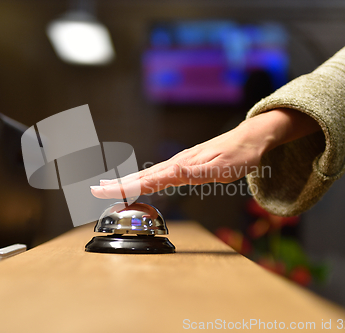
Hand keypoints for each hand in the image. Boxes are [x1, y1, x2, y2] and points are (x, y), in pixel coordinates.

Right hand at [90, 109, 319, 198]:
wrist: (250, 138)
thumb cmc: (240, 155)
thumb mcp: (223, 166)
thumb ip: (196, 172)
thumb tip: (171, 171)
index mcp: (181, 166)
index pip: (147, 179)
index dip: (124, 186)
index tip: (103, 191)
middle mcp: (176, 163)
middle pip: (140, 175)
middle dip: (116, 184)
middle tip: (94, 190)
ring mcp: (179, 163)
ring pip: (146, 174)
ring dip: (125, 181)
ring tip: (107, 186)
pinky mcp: (183, 164)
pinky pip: (156, 173)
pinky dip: (140, 179)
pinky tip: (138, 181)